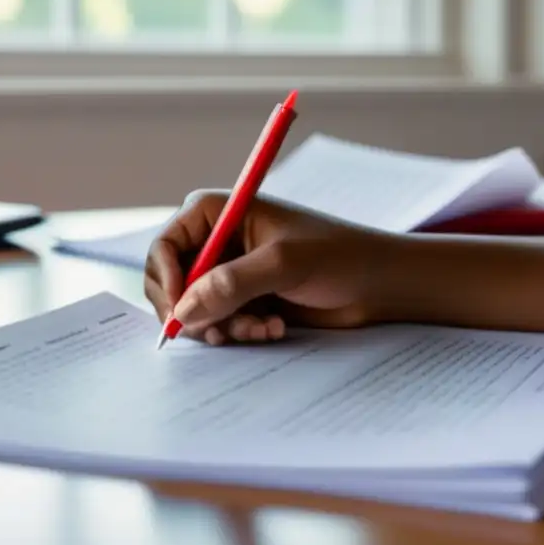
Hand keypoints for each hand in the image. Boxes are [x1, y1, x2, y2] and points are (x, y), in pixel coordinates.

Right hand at [144, 190, 395, 344]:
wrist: (378, 283)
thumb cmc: (339, 256)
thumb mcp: (284, 264)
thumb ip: (232, 283)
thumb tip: (184, 310)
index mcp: (219, 211)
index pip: (165, 245)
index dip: (166, 280)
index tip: (180, 313)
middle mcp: (219, 239)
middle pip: (172, 282)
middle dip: (194, 311)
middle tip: (219, 333)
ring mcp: (230, 270)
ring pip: (195, 309)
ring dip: (223, 326)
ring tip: (261, 328)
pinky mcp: (245, 298)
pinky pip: (220, 323)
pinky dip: (240, 331)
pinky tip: (273, 328)